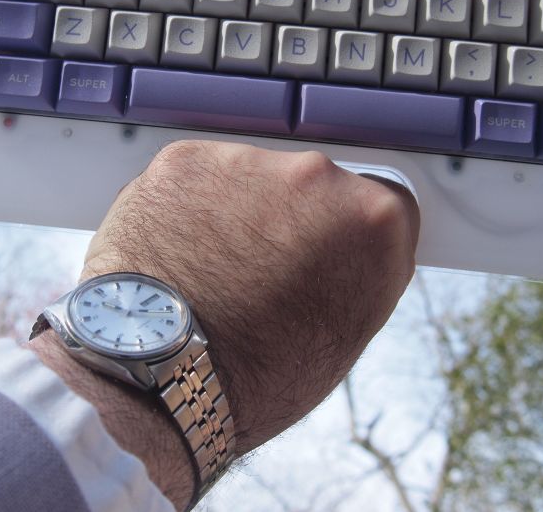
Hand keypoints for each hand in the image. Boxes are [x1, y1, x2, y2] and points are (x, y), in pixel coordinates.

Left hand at [29, 140, 419, 507]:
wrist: (157, 382)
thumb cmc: (255, 378)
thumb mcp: (348, 333)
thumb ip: (360, 269)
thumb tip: (348, 247)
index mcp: (374, 219)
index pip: (385, 204)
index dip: (356, 237)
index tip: (334, 256)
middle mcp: (317, 173)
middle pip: (317, 187)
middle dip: (298, 221)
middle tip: (268, 276)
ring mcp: (247, 161)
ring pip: (253, 179)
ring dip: (242, 212)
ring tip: (216, 274)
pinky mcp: (184, 160)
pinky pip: (199, 178)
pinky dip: (191, 208)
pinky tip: (183, 255)